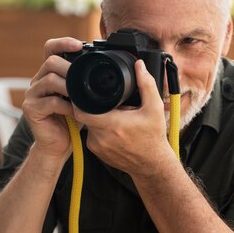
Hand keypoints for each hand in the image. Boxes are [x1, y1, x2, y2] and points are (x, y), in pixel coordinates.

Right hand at [22, 37, 82, 158]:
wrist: (57, 146)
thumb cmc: (71, 121)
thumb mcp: (80, 97)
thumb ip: (84, 82)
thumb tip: (105, 68)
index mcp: (48, 74)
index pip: (50, 49)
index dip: (63, 43)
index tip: (79, 45)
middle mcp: (37, 81)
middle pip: (50, 62)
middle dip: (70, 68)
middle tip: (85, 78)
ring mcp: (32, 95)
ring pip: (50, 80)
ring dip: (70, 87)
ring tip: (82, 96)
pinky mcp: (30, 109)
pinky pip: (50, 102)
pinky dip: (67, 106)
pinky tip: (76, 112)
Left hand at [73, 60, 173, 175]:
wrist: (152, 165)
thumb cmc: (153, 138)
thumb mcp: (154, 108)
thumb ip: (146, 84)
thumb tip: (139, 66)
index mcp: (112, 124)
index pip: (81, 110)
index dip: (79, 99)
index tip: (84, 91)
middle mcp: (100, 137)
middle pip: (84, 115)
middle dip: (91, 106)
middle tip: (103, 101)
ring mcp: (96, 146)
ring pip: (87, 124)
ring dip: (95, 117)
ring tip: (111, 115)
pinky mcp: (96, 152)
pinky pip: (91, 135)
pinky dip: (98, 129)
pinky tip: (111, 128)